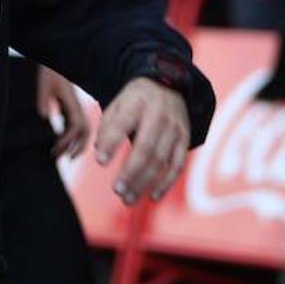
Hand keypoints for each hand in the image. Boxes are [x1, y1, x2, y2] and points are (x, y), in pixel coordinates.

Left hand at [37, 67, 89, 158]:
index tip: (57, 148)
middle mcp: (77, 108)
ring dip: (77, 144)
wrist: (54, 63)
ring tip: (66, 156)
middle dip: (79, 147)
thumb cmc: (49, 73)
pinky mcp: (71, 108)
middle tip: (67, 159)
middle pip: (85, 131)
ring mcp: (75, 109)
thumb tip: (44, 117)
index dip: (68, 139)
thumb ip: (43, 101)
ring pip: (83, 131)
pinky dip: (73, 138)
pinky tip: (63, 143)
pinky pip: (76, 126)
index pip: (76, 125)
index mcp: (72, 103)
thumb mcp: (44, 85)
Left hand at [94, 77, 190, 204]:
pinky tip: (152, 196)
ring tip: (128, 198)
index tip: (101, 162)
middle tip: (117, 190)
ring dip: (144, 183)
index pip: (122, 124)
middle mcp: (158, 116)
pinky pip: (177, 165)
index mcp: (136, 103)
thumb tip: (99, 151)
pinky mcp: (185, 139)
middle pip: (146, 148)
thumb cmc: (135, 101)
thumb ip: (107, 126)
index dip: (111, 143)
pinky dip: (166, 183)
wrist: (168, 85)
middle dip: (131, 172)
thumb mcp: (117, 104)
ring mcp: (174, 128)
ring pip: (161, 161)